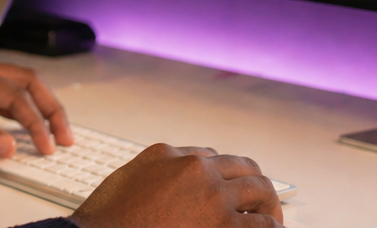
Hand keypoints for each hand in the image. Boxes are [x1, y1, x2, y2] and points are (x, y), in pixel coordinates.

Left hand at [0, 54, 73, 156]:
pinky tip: (17, 129)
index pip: (16, 96)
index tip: (49, 146)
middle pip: (23, 82)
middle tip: (64, 135)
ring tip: (49, 133)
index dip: (37, 122)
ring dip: (31, 109)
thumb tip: (9, 145)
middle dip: (47, 107)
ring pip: (10, 89)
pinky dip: (11, 112)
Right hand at [71, 144, 281, 227]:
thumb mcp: (126, 182)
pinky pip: (263, 225)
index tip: (225, 190)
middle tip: (259, 203)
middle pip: (242, 168)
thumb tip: (168, 184)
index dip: (221, 176)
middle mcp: (194, 168)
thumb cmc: (106, 220)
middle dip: (253, 185)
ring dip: (268, 204)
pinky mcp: (224, 224)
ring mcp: (212, 195)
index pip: (209, 157)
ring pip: (260, 189)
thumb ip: (152, 175)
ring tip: (270, 219)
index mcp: (167, 155)